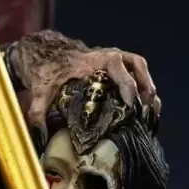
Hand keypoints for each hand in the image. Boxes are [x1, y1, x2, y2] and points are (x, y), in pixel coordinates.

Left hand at [10, 30, 159, 140]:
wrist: (45, 53)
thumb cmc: (46, 70)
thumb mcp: (40, 90)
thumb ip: (37, 111)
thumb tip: (39, 135)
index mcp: (94, 59)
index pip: (118, 68)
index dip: (128, 88)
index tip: (131, 107)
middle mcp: (109, 56)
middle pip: (136, 67)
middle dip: (144, 89)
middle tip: (145, 111)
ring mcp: (115, 60)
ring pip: (140, 70)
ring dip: (148, 89)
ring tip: (151, 113)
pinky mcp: (117, 66)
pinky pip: (137, 74)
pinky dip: (144, 89)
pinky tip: (146, 109)